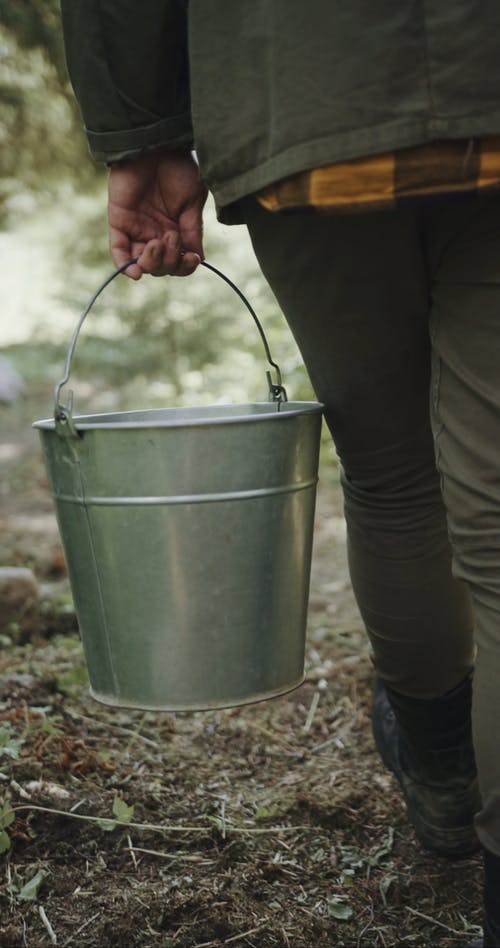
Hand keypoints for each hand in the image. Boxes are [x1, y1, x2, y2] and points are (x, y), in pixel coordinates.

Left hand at [108, 149, 207, 279]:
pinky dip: (125, 265)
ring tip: (158, 242)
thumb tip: (197, 259)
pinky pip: (119, 251)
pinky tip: (136, 273)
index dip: (185, 266)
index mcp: (176, 230)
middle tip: (172, 237)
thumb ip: (192, 231)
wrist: (157, 144)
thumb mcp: (193, 202)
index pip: (179, 262)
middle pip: (161, 267)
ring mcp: (137, 229)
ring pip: (142, 263)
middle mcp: (156, 233)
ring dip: (153, 262)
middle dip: (169, 261)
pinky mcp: (120, 221)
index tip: (192, 257)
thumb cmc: (178, 167)